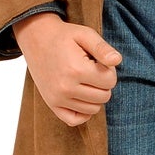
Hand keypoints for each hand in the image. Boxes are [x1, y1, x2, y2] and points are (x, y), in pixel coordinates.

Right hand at [14, 12, 121, 127]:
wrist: (36, 38)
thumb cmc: (64, 36)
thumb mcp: (85, 34)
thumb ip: (102, 48)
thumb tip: (117, 60)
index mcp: (76, 69)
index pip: (110, 81)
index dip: (109, 70)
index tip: (98, 61)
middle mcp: (66, 87)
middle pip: (104, 96)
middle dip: (103, 83)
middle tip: (92, 69)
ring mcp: (57, 98)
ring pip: (93, 109)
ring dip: (95, 96)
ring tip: (85, 79)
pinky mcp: (51, 104)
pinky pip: (74, 120)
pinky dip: (83, 113)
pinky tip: (82, 97)